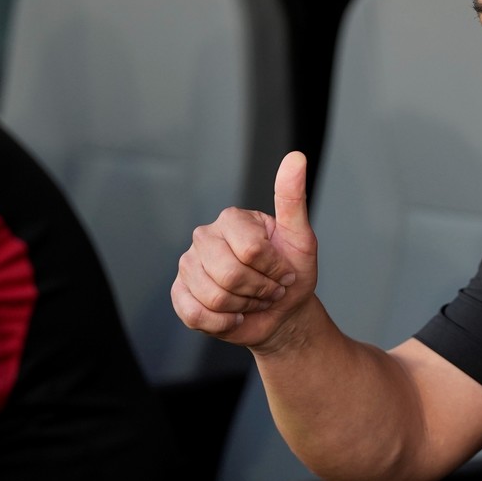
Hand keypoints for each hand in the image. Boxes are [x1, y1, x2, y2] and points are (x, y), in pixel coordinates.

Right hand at [171, 151, 318, 349]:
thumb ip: (293, 199)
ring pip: (213, 297)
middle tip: (270, 290)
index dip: (274, 270)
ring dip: (243, 308)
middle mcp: (204, 236)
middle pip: (230, 274)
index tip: (285, 272)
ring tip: (253, 300)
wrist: (281, 311)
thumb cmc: (292, 273)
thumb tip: (296, 157)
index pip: (251, 250)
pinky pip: (195, 314)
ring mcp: (187, 264)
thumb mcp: (301, 238)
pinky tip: (234, 316)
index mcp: (232, 219)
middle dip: (259, 291)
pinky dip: (222, 323)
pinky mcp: (179, 292)